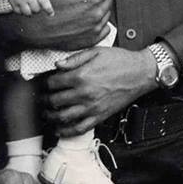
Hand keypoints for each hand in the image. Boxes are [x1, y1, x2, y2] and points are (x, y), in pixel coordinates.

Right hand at [0, 0, 112, 50]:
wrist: (36, 28)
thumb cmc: (46, 5)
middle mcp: (96, 15)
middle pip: (108, 1)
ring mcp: (94, 29)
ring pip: (106, 15)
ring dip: (98, 11)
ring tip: (82, 10)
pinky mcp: (91, 40)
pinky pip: (105, 29)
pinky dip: (98, 24)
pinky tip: (86, 21)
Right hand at [7, 0, 53, 16]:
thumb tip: (45, 5)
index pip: (45, 2)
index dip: (49, 10)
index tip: (51, 14)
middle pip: (36, 10)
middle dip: (37, 9)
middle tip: (35, 5)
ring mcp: (21, 0)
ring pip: (28, 13)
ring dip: (30, 12)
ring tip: (29, 7)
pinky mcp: (13, 2)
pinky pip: (19, 12)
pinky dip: (21, 11)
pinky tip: (22, 7)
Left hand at [41, 46, 155, 135]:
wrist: (141, 73)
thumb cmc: (120, 60)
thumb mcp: (96, 52)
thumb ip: (75, 58)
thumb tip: (57, 65)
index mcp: (81, 76)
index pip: (54, 83)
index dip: (46, 83)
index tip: (45, 83)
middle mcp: (85, 93)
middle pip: (55, 101)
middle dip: (45, 100)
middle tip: (42, 99)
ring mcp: (92, 107)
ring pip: (64, 117)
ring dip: (51, 117)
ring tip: (47, 114)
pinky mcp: (100, 116)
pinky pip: (80, 128)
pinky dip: (67, 131)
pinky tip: (60, 129)